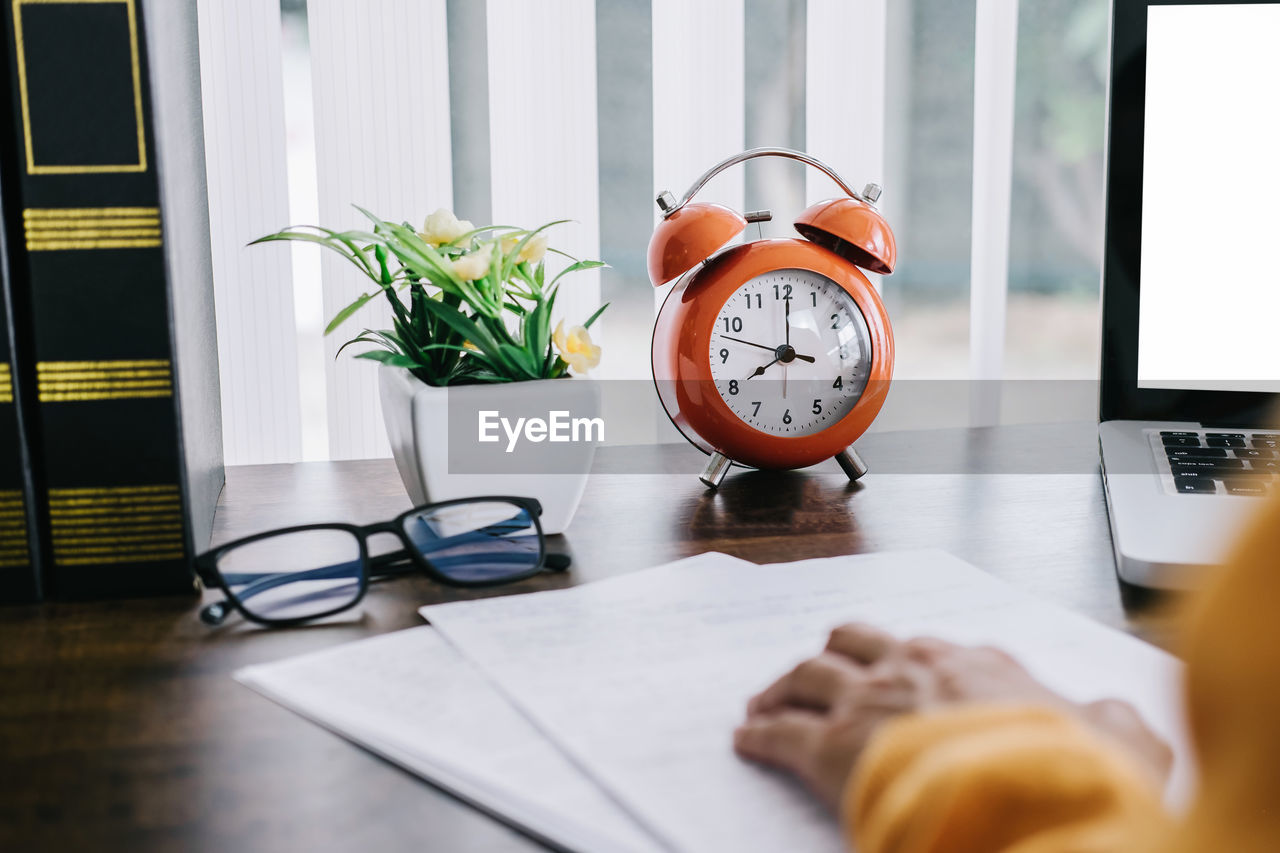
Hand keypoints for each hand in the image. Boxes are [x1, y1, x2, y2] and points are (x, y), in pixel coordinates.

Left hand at [733, 623, 1171, 809]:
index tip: (900, 672)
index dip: (911, 664)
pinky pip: (782, 735)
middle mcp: (914, 669)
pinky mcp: (832, 747)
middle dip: (835, 655)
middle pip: (857, 642)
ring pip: (809, 676)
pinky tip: (746, 741)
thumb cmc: (1066, 769)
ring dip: (784, 687)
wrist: (1023, 791)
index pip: (932, 651)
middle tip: (818, 672)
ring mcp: (868, 703)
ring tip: (766, 702)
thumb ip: (1114, 724)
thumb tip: (1121, 720)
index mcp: (976, 665)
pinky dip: (760, 736)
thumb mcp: (1121, 740)